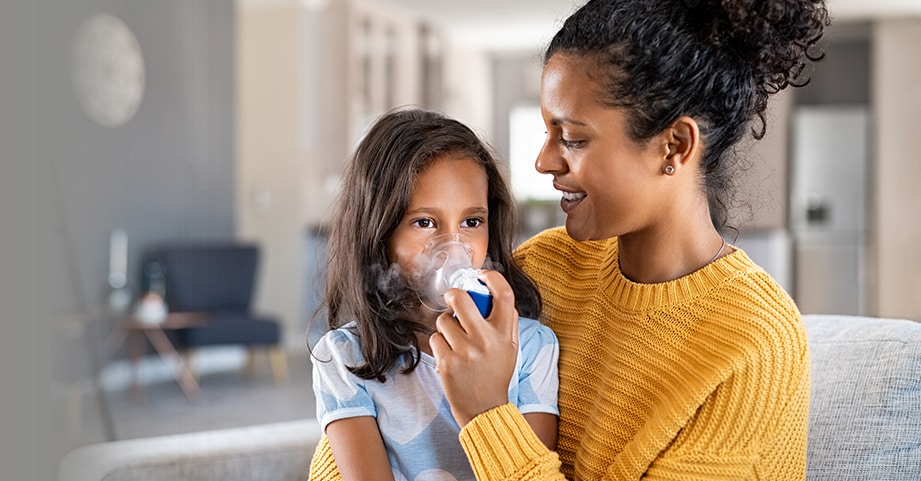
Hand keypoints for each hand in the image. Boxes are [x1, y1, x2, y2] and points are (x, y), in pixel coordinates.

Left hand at [429, 270, 518, 426]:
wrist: (484, 408)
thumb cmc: (496, 373)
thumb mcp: (511, 347)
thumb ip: (508, 321)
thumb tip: (493, 292)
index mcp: (504, 334)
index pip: (504, 294)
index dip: (492, 278)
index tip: (482, 277)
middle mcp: (485, 340)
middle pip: (461, 298)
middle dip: (454, 295)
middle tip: (455, 299)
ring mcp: (464, 351)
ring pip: (443, 320)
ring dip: (446, 325)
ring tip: (456, 339)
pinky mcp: (446, 362)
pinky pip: (435, 338)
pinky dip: (440, 343)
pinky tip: (450, 355)